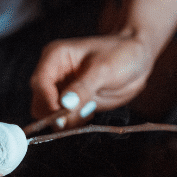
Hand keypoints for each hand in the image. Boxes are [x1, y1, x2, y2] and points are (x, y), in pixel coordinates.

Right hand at [30, 32, 152, 127]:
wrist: (136, 59)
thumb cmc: (122, 54)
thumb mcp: (104, 70)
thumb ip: (82, 89)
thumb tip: (64, 106)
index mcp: (54, 58)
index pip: (39, 84)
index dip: (49, 102)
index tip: (63, 116)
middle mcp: (51, 74)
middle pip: (39, 102)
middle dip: (56, 114)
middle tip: (81, 114)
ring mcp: (58, 90)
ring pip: (47, 115)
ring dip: (65, 120)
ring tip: (88, 110)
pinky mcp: (67, 103)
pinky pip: (60, 120)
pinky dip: (72, 122)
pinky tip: (88, 112)